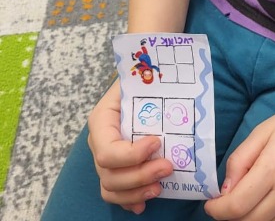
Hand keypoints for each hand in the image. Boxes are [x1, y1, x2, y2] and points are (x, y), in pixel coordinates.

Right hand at [87, 80, 172, 213]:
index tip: (156, 143)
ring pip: (110, 188)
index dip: (131, 155)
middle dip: (139, 176)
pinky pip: (114, 193)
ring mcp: (105, 160)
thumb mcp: (138, 78)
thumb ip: (144, 82)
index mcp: (101, 121)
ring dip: (136, 192)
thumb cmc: (140, 82)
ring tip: (160, 188)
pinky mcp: (115, 169)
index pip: (107, 151)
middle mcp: (99, 143)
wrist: (139, 87)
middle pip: (109, 174)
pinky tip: (143, 204)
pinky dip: (128, 201)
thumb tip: (156, 79)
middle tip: (168, 167)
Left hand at [204, 89, 274, 220]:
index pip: (236, 207)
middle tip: (230, 202)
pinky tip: (273, 202)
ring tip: (252, 200)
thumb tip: (224, 192)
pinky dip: (273, 219)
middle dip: (233, 215)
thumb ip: (239, 161)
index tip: (211, 205)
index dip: (217, 210)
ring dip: (253, 218)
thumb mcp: (262, 131)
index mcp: (273, 168)